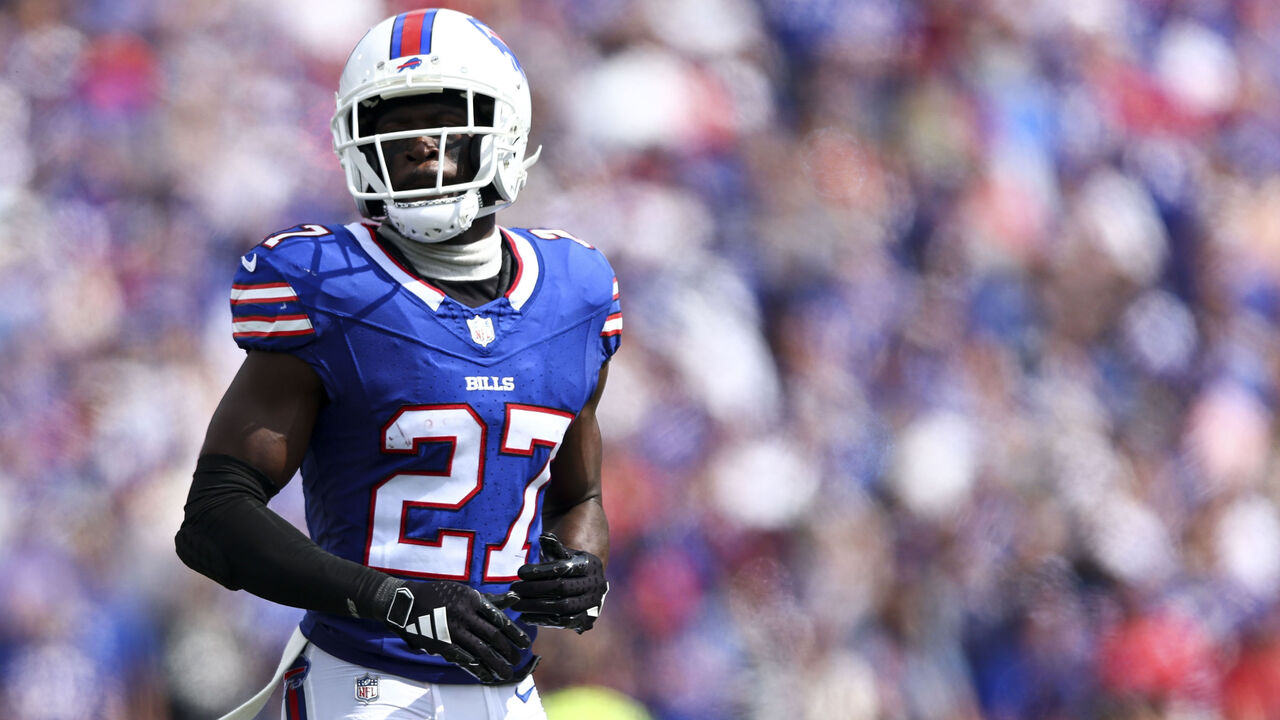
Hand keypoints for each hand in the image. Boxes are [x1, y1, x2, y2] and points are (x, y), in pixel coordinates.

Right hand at [380, 579, 530, 682]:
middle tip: (517, 660)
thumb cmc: (439, 596)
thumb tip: (515, 598)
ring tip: (506, 673)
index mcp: (472, 599)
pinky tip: (485, 675)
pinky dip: (475, 668)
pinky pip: (462, 658)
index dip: (513, 632)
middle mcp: (464, 614)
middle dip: (507, 650)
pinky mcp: (441, 643)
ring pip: (480, 650)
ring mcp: (452, 630)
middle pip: (492, 636)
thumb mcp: (464, 592)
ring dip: (495, 664)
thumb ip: (490, 600)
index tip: (524, 643)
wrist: (406, 602)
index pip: (499, 618)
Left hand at [511, 533, 607, 632]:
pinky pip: (564, 623)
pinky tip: (526, 616)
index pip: (563, 568)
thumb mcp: (565, 553)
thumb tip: (544, 537)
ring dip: (536, 607)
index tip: (520, 572)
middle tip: (513, 589)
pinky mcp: (586, 619)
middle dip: (534, 589)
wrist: (588, 582)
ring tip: (516, 605)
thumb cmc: (570, 564)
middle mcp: (595, 584)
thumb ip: (554, 547)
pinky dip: (543, 620)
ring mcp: (592, 603)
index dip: (540, 571)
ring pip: (562, 607)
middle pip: (561, 588)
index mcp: (590, 564)